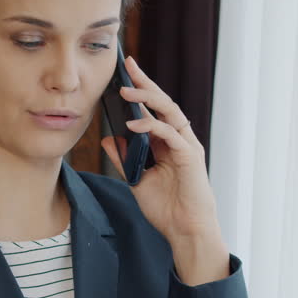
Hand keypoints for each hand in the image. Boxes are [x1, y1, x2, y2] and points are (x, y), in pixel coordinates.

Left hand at [100, 55, 220, 244]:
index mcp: (166, 143)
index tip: (125, 73)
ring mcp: (186, 146)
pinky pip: (170, 133)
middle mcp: (178, 140)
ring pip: (169, 111)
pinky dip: (151, 126)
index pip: (153, 110)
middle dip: (146, 83)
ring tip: (126, 90)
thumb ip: (124, 158)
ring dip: (147, 99)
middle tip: (129, 66)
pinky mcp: (190, 156)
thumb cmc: (166, 208)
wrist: (184, 230)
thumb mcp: (135, 180)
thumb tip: (107, 139)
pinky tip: (133, 124)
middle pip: (163, 103)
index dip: (141, 91)